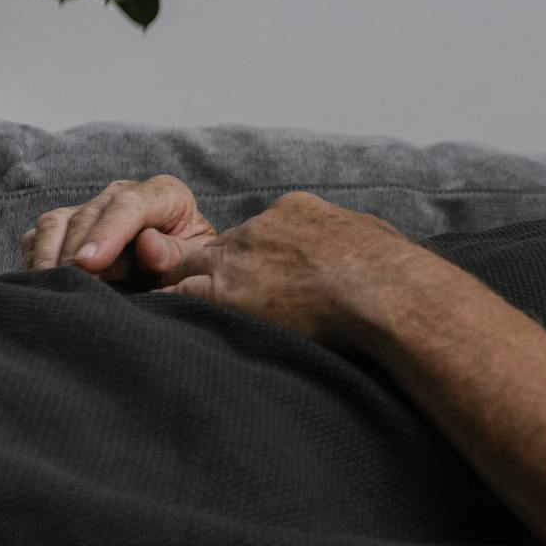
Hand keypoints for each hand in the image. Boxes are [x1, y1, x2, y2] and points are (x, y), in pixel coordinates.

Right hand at [21, 174, 216, 283]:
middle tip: (70, 286)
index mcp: (165, 195)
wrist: (174, 273)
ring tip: (53, 288)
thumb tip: (148, 244)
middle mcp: (123, 194)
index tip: (89, 263)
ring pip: (56, 222)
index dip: (107, 232)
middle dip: (76, 253)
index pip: (131, 204)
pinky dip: (35, 260)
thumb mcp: (192, 263)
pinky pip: (38, 237)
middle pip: (89, 215)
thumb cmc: (187, 267)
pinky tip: (41, 285)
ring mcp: (91, 208)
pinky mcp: (66, 225)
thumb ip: (174, 255)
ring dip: (49, 257)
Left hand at [152, 191, 418, 344]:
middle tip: (187, 300)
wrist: (383, 288)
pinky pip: (177, 301)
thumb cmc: (394, 272)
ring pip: (184, 272)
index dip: (251, 261)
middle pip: (214, 250)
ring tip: (160, 320)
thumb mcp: (373, 239)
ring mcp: (238, 258)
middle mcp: (260, 228)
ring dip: (176, 295)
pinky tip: (151, 333)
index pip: (257, 235)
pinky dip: (164, 314)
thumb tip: (374, 253)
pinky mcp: (225, 292)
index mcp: (297, 212)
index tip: (255, 284)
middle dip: (201, 273)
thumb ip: (355, 241)